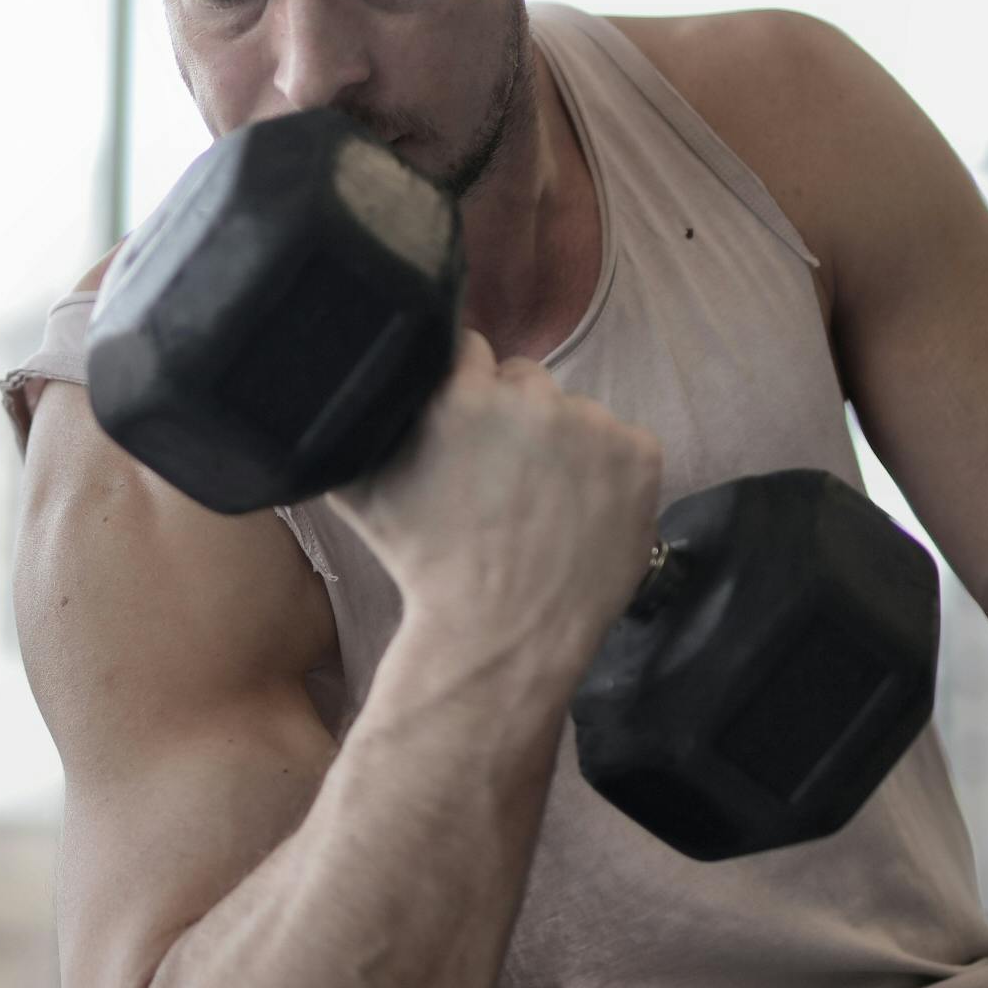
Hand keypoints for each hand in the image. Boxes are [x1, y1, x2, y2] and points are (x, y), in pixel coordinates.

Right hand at [328, 331, 661, 681]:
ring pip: (575, 413)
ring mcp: (595, 425)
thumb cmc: (423, 566)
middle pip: (525, 380)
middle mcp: (533, 397)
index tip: (463, 425)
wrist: (501, 638)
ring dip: (561, 443)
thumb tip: (347, 378)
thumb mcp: (360, 488)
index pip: (470, 349)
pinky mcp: (640, 456)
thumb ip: (356, 421)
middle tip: (499, 473)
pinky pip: (623, 444)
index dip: (464, 385)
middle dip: (512, 414)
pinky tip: (579, 512)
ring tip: (540, 502)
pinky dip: (606, 472)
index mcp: (463, 392)